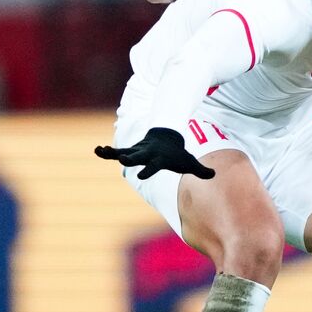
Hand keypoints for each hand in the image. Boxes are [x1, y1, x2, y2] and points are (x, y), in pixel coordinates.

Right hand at [94, 127, 215, 180]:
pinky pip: (117, 151)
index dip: (149, 169)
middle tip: (122, 160)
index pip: (154, 165)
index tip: (141, 175)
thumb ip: (201, 170)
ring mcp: (138, 151)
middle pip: (137, 157)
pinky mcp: (131, 150)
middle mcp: (147, 154)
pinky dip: (107, 152)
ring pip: (123, 152)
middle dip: (130, 159)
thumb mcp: (190, 162)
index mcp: (159, 159)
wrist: (168, 136)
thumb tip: (215, 175)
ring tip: (98, 150)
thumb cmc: (178, 154)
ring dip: (112, 153)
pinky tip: (97, 150)